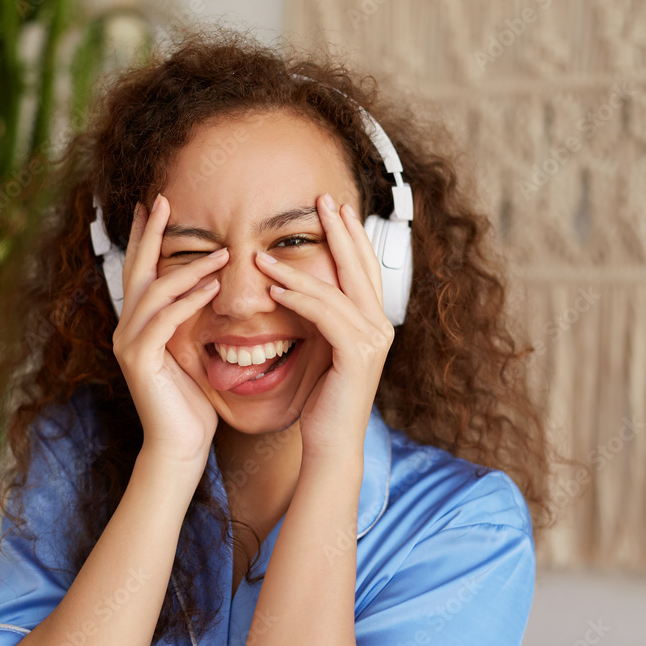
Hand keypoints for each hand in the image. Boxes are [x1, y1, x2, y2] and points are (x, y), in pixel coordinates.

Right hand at [112, 194, 229, 466]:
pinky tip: (211, 287)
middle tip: (164, 200)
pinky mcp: (141, 361)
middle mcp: (127, 329)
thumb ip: (192, 321)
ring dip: (189, 268)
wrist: (180, 446)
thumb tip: (213, 288)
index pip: (142, 271)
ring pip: (155, 292)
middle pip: (137, 270)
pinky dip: (189, 301)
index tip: (157, 206)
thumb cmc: (192, 403)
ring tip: (222, 252)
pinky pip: (164, 321)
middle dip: (151, 233)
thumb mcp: (192, 353)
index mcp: (139, 325)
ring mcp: (130, 344)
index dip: (147, 237)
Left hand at [254, 192, 394, 459]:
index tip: (336, 210)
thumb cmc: (323, 403)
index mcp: (375, 324)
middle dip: (339, 231)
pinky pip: (324, 315)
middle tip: (321, 200)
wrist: (331, 445)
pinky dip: (299, 298)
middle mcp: (380, 327)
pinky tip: (275, 288)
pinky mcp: (356, 354)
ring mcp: (373, 340)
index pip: (365, 270)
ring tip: (265, 255)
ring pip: (336, 289)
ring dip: (298, 268)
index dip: (352, 237)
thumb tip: (301, 289)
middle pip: (360, 267)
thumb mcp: (323, 352)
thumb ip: (323, 321)